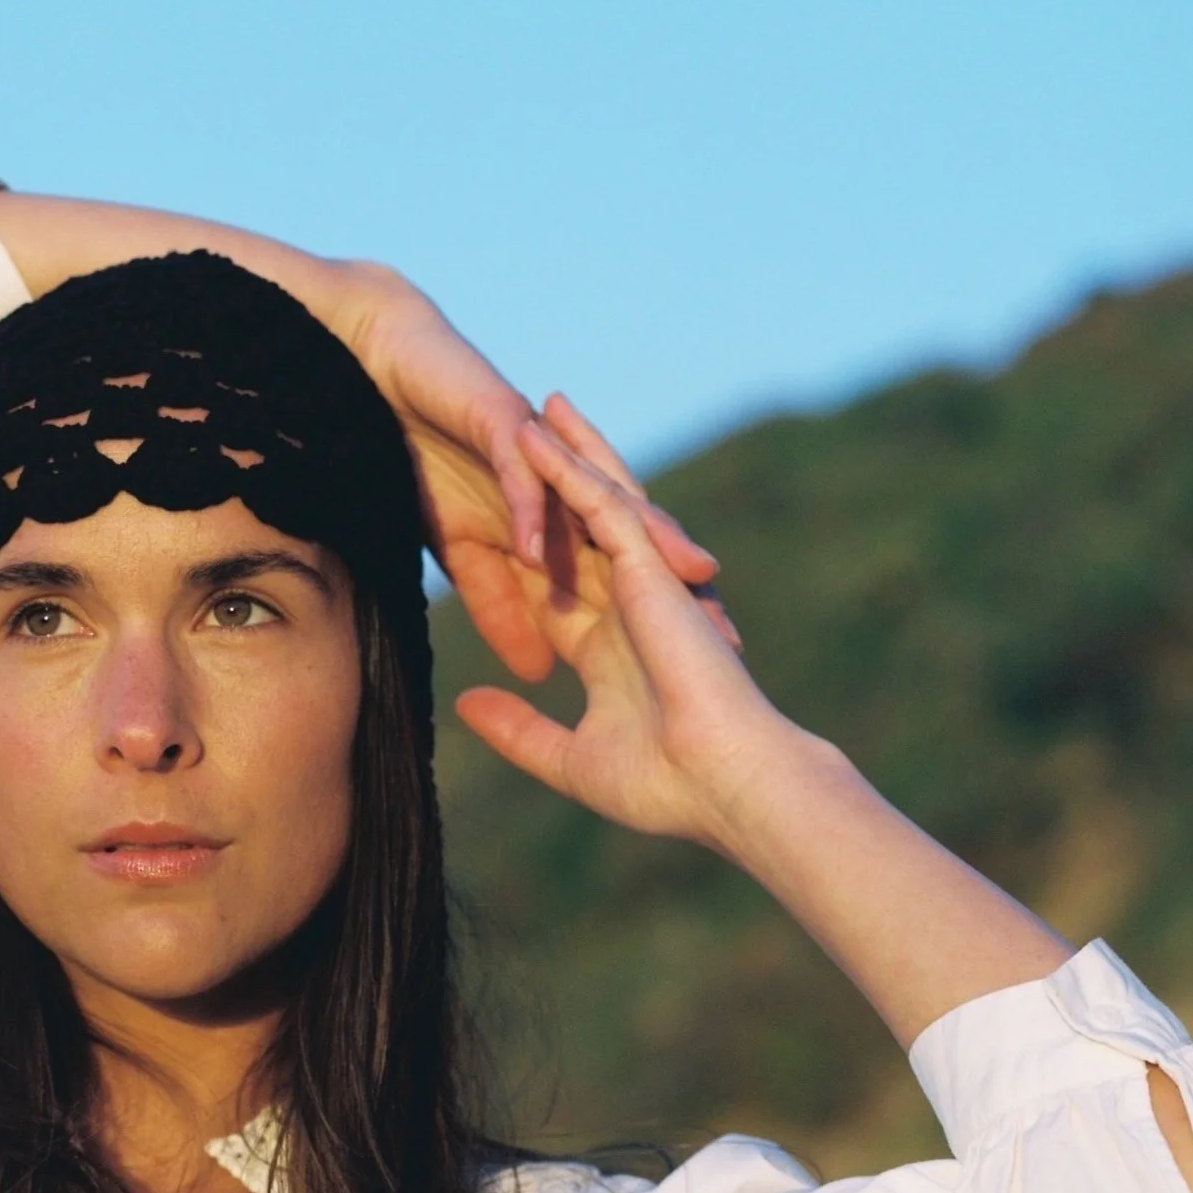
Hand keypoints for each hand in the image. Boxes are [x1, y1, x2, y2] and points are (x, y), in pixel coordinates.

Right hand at [342, 277, 736, 684]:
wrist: (381, 386)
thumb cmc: (427, 464)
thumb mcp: (466, 555)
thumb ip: (502, 608)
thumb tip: (540, 672)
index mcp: (566, 519)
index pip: (627, 575)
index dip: (663, 619)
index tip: (703, 672)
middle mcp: (570, 485)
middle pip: (638, 539)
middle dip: (681, 583)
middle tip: (726, 631)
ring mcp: (543, 453)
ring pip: (602, 499)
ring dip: (641, 539)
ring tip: (676, 577)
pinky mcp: (502, 422)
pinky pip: (523, 475)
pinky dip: (530, 512)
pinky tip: (534, 552)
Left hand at [452, 414, 788, 851]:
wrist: (724, 783)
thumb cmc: (662, 786)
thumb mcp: (568, 757)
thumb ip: (517, 729)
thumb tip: (468, 703)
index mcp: (611, 648)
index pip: (561, 588)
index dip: (533, 551)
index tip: (497, 522)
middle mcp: (630, 607)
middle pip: (585, 530)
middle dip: (562, 482)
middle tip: (528, 430)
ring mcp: (644, 584)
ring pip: (600, 503)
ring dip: (570, 453)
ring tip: (539, 406)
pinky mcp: (652, 570)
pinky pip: (602, 507)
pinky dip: (569, 471)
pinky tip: (536, 436)